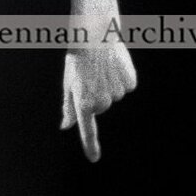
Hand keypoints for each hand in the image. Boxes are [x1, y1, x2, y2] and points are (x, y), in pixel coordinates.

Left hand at [60, 43, 136, 161]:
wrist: (95, 37)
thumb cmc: (78, 61)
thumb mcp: (69, 84)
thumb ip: (68, 107)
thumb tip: (65, 126)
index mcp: (82, 102)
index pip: (87, 129)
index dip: (89, 145)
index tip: (93, 159)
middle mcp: (101, 102)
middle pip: (100, 107)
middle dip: (94, 95)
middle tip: (89, 77)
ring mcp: (117, 94)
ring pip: (113, 96)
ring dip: (107, 85)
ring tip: (101, 69)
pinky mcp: (130, 84)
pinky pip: (125, 87)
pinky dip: (121, 78)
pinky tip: (114, 66)